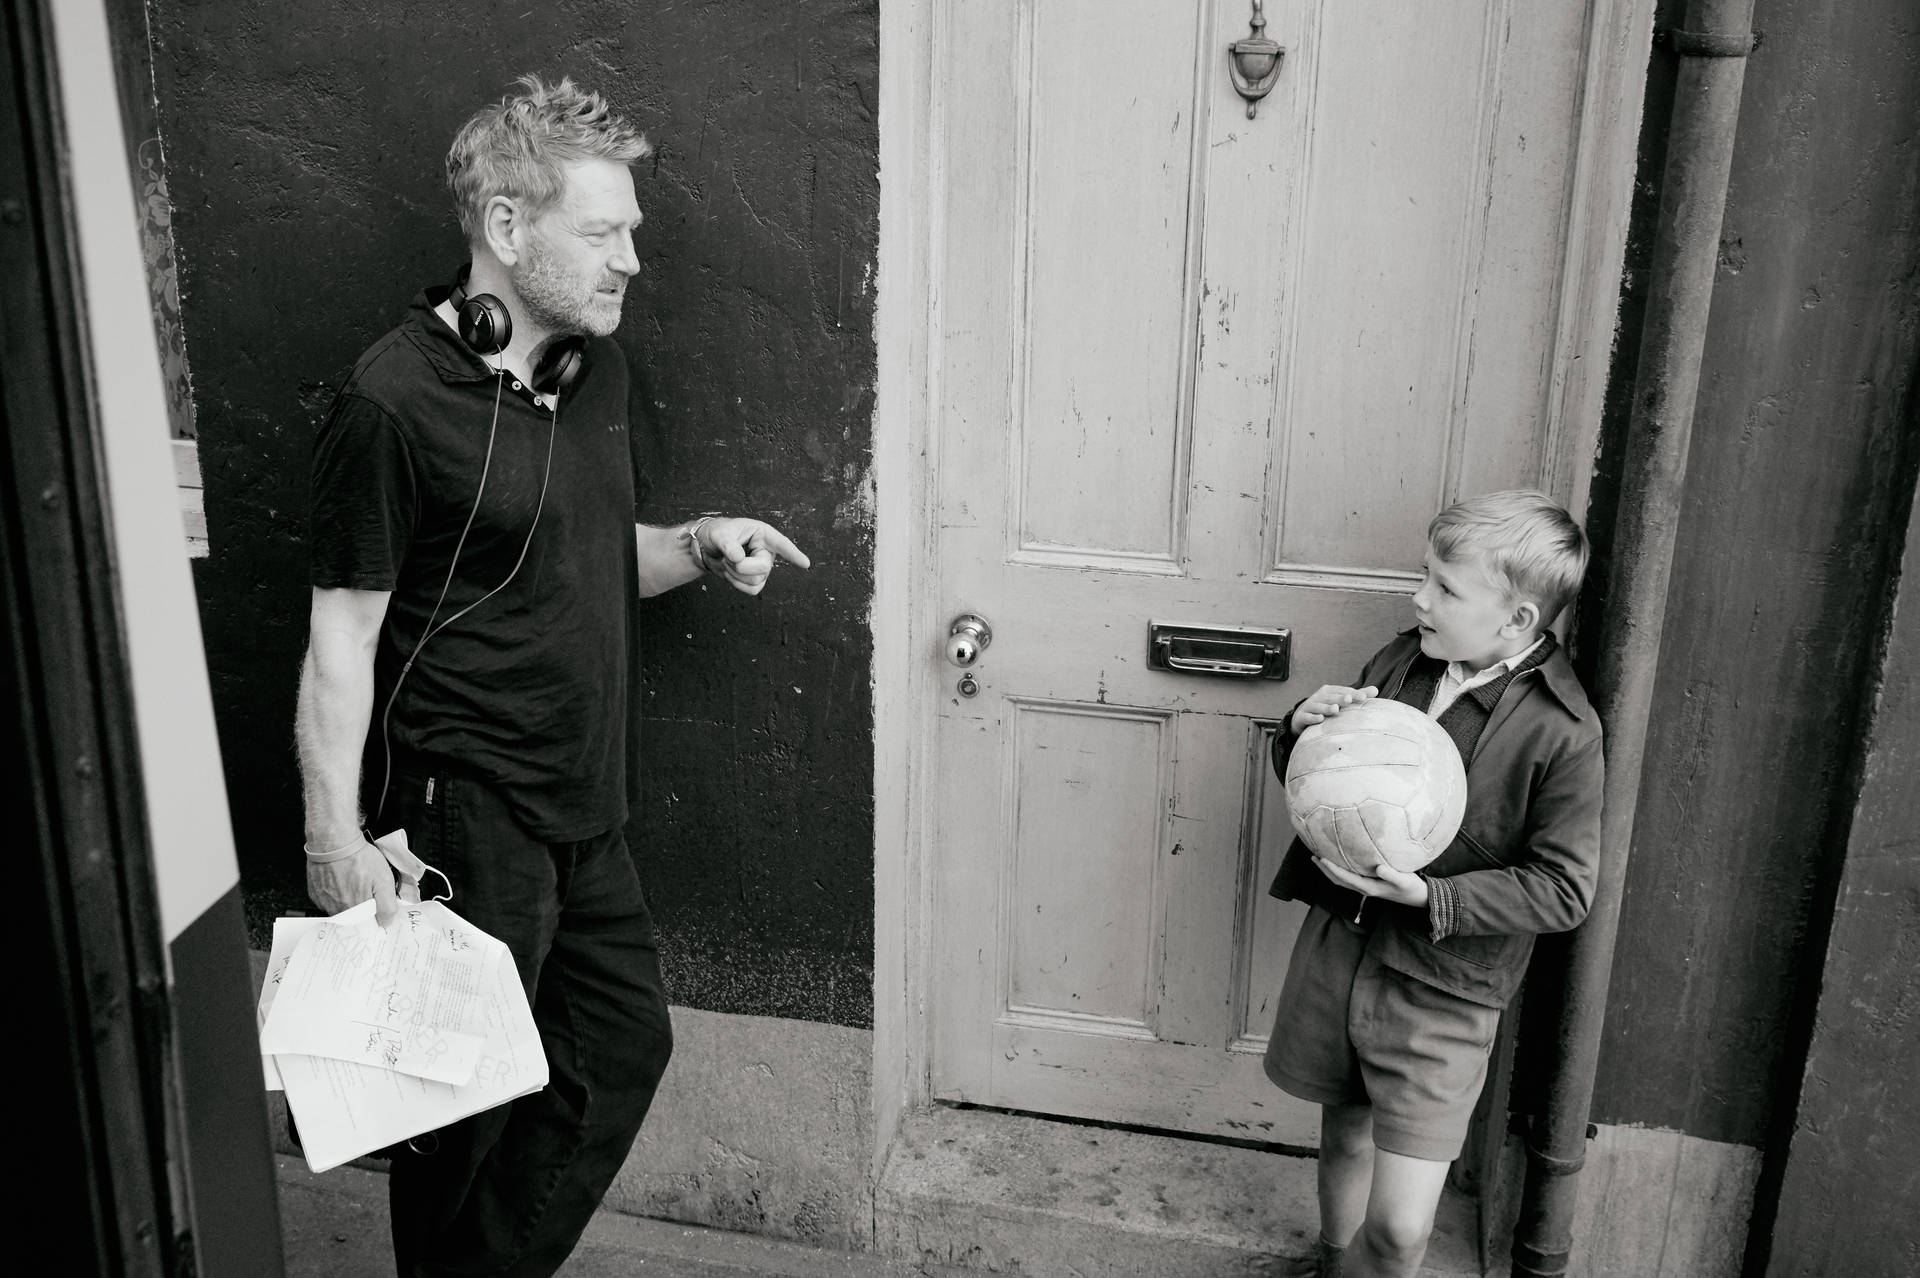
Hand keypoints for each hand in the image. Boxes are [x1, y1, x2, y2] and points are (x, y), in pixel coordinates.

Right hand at [306, 837, 401, 926]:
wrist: (333, 841)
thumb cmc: (357, 857)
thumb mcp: (384, 880)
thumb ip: (387, 906)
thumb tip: (387, 922)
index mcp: (355, 910)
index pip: (368, 926)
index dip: (376, 916)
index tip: (379, 909)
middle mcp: (338, 910)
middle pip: (355, 918)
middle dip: (364, 906)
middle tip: (366, 887)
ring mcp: (325, 903)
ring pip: (342, 909)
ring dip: (350, 899)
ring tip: (354, 880)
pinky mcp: (316, 894)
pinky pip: (330, 900)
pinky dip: (337, 892)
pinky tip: (343, 879)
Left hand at [699, 517, 811, 595]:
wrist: (706, 548)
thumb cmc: (716, 533)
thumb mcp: (719, 534)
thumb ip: (728, 544)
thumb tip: (739, 559)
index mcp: (762, 534)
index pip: (781, 544)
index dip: (793, 554)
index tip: (805, 564)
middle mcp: (766, 551)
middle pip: (763, 568)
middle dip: (741, 567)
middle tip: (726, 558)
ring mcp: (762, 568)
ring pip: (756, 581)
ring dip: (735, 574)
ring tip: (726, 562)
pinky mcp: (755, 580)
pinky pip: (752, 590)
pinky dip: (736, 584)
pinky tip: (730, 573)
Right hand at [1289, 684, 1377, 735]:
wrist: (1301, 717)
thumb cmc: (1325, 708)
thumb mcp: (1339, 701)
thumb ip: (1356, 696)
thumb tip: (1376, 690)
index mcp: (1330, 691)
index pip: (1344, 691)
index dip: (1354, 694)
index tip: (1364, 697)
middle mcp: (1319, 697)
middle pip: (1331, 697)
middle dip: (1340, 698)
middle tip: (1349, 699)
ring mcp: (1310, 706)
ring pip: (1319, 706)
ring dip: (1327, 708)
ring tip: (1335, 709)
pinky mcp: (1301, 717)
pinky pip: (1307, 717)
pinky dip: (1313, 718)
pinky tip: (1320, 719)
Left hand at [1313, 856, 1429, 908]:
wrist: (1419, 897)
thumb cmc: (1412, 887)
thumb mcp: (1404, 880)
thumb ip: (1392, 874)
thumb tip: (1378, 868)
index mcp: (1369, 888)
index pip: (1345, 878)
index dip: (1332, 868)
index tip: (1321, 858)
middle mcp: (1364, 888)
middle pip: (1338, 880)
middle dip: (1324, 869)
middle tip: (1312, 856)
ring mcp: (1366, 887)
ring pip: (1342, 879)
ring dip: (1329, 870)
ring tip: (1320, 857)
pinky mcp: (1370, 884)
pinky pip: (1350, 877)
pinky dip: (1340, 869)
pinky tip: (1339, 859)